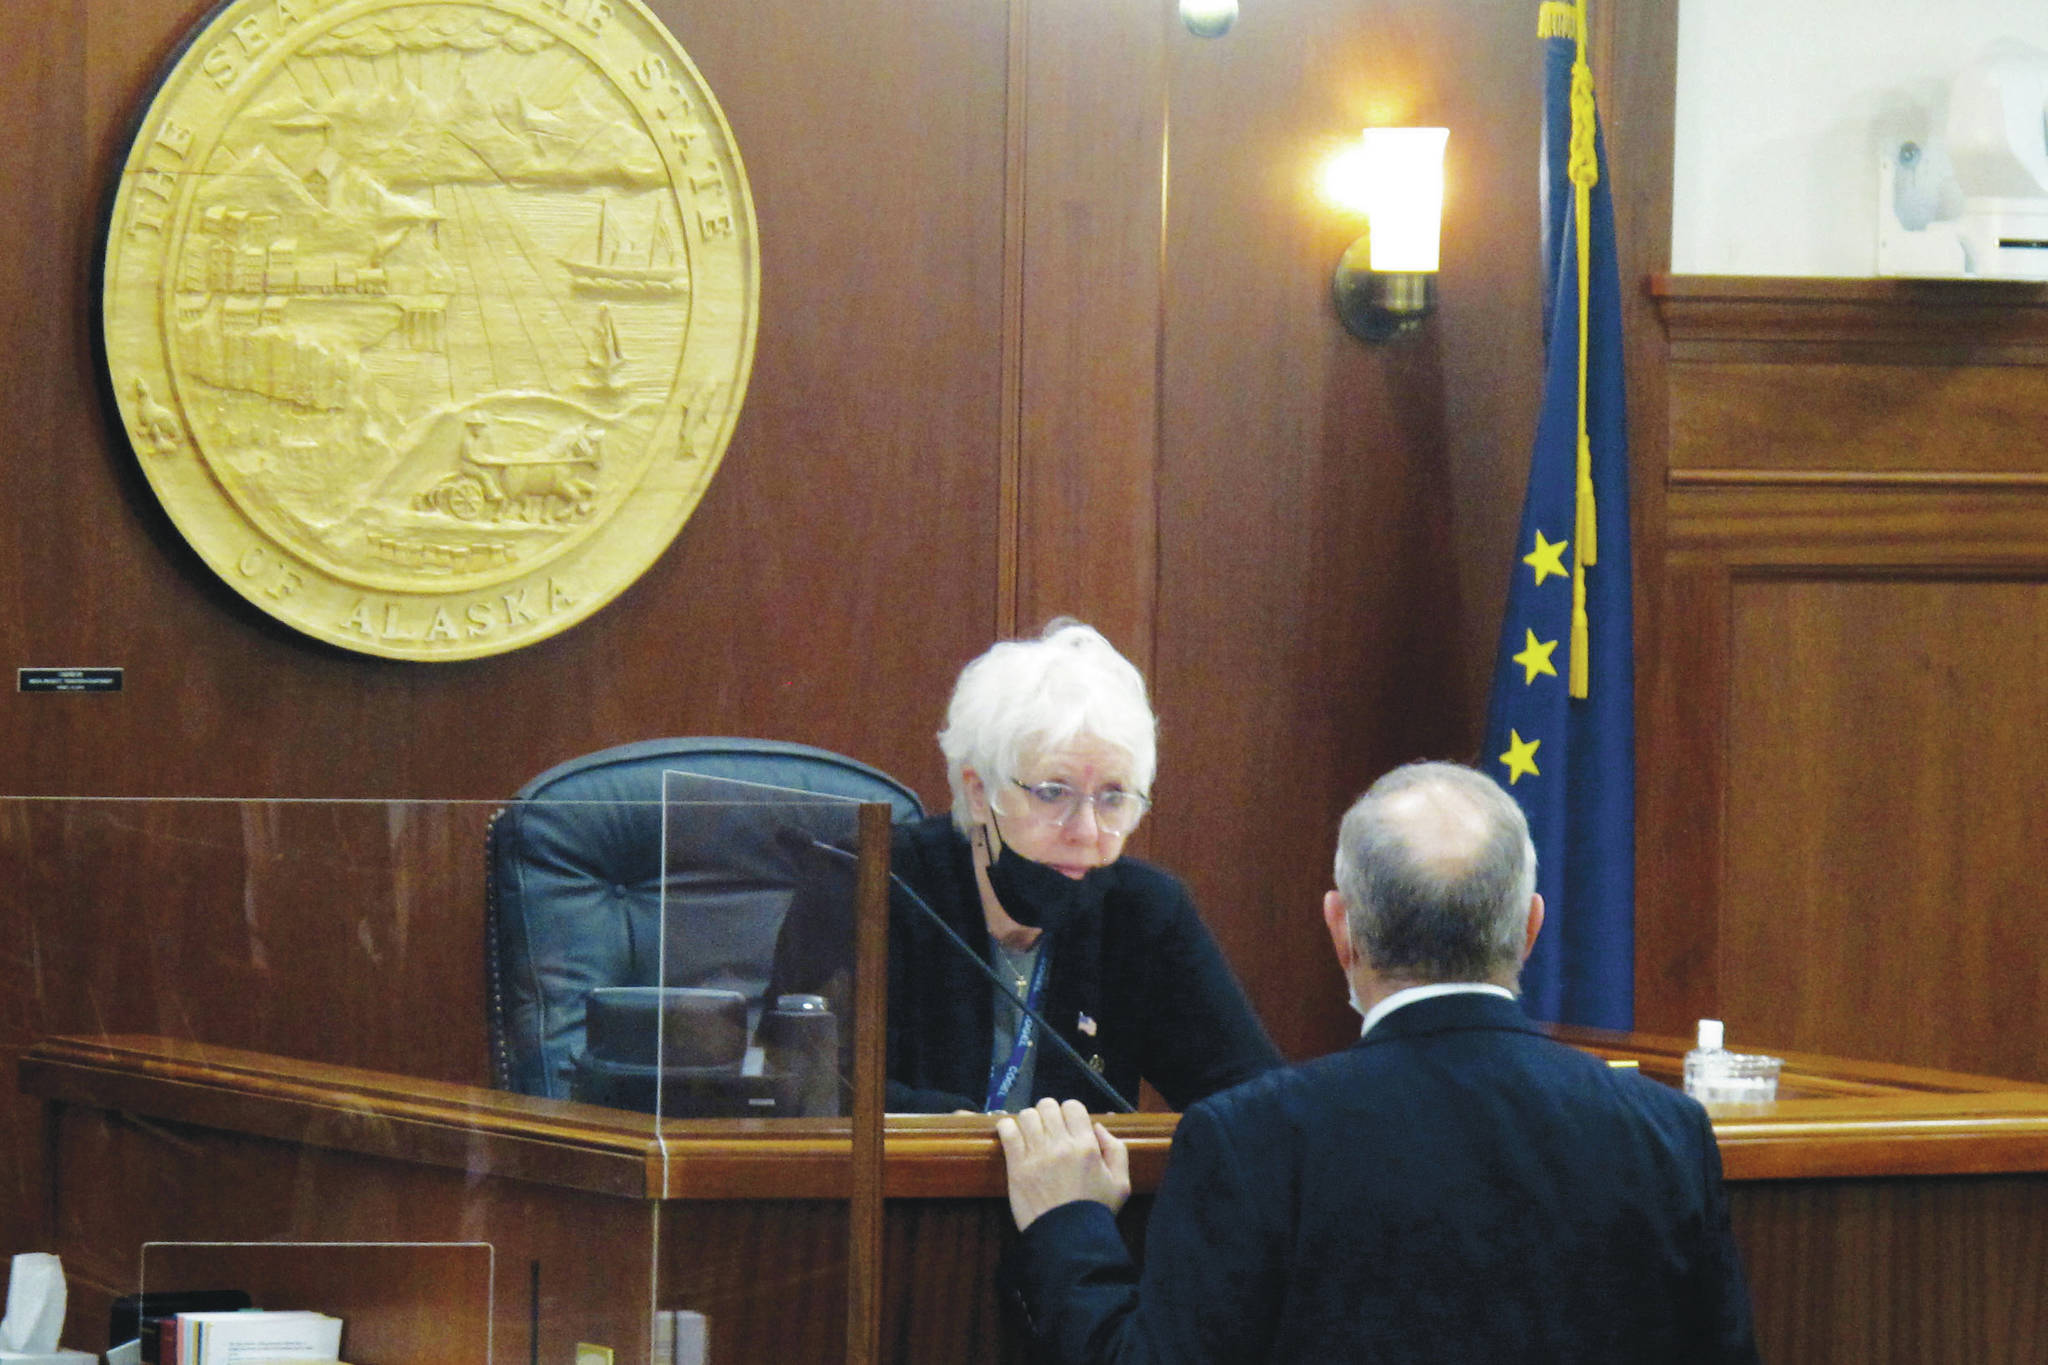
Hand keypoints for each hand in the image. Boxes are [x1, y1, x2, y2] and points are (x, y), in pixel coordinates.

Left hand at [995, 1097, 1130, 1231]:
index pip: (1072, 1106)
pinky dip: (1007, 1128)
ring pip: (1027, 1115)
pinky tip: (1011, 1136)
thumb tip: (1097, 1126)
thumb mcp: (1121, 1183)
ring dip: (1028, 1121)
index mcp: (1087, 1146)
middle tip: (1047, 1129)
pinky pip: (1007, 1131)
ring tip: (1030, 1134)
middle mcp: (1061, 1145)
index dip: (1069, 1112)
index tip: (1066, 1126)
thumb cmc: (1095, 1213)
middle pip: (1047, 1105)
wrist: (1068, 1240)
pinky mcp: (1017, 1167)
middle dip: (1048, 1114)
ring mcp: (1037, 1154)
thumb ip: (1115, 1149)